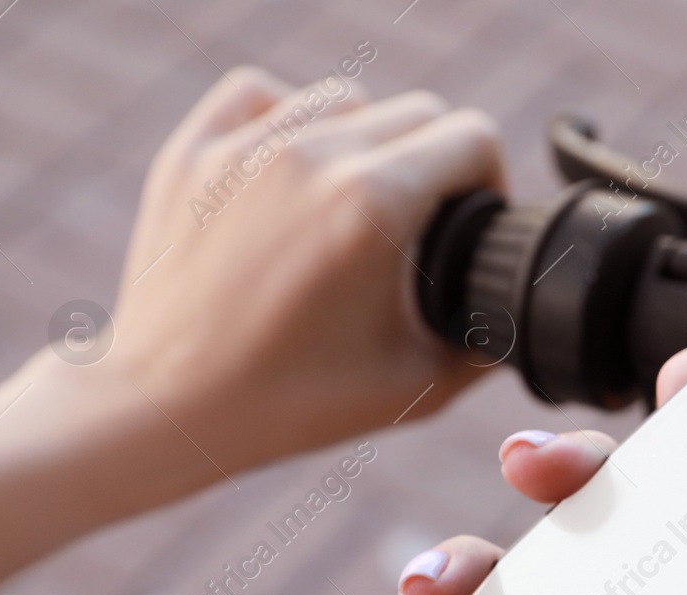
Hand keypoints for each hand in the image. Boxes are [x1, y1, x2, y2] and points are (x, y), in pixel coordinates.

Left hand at [33, 66, 505, 476]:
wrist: (166, 408)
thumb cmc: (292, 405)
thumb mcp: (417, 385)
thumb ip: (486, 341)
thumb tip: (519, 311)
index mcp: (375, 205)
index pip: (473, 137)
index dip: (492, 181)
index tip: (475, 221)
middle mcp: (312, 156)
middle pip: (418, 112)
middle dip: (439, 164)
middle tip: (423, 227)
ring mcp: (245, 147)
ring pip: (346, 98)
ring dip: (369, 140)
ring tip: (357, 202)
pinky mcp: (193, 150)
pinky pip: (262, 93)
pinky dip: (289, 119)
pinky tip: (295, 170)